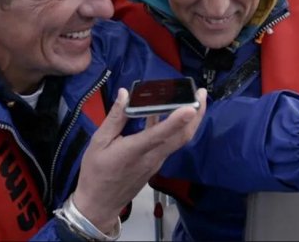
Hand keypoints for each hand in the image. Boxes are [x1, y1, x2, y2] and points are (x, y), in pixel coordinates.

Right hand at [73, 87, 206, 231]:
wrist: (99, 204)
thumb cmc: (95, 173)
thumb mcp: (98, 142)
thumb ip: (115, 118)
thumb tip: (125, 94)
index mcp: (135, 150)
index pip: (161, 134)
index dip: (177, 120)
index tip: (192, 107)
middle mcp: (152, 157)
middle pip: (182, 136)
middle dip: (196, 115)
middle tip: (202, 94)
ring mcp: (157, 162)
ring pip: (179, 140)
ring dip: (190, 121)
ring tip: (193, 99)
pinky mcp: (156, 164)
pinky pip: (170, 144)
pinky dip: (175, 127)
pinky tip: (168, 113)